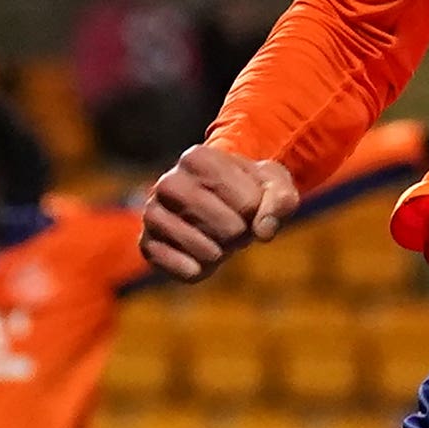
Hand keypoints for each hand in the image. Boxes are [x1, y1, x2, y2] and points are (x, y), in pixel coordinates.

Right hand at [139, 144, 299, 282]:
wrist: (215, 204)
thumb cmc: (247, 189)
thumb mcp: (273, 184)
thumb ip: (280, 199)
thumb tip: (263, 230)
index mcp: (198, 158)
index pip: (247, 201)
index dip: (257, 210)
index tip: (249, 201)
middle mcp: (169, 182)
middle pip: (229, 227)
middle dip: (241, 233)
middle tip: (234, 224)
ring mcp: (153, 214)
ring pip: (205, 250)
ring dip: (222, 251)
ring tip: (217, 237)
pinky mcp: (147, 244)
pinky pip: (184, 270)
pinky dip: (200, 269)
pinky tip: (199, 256)